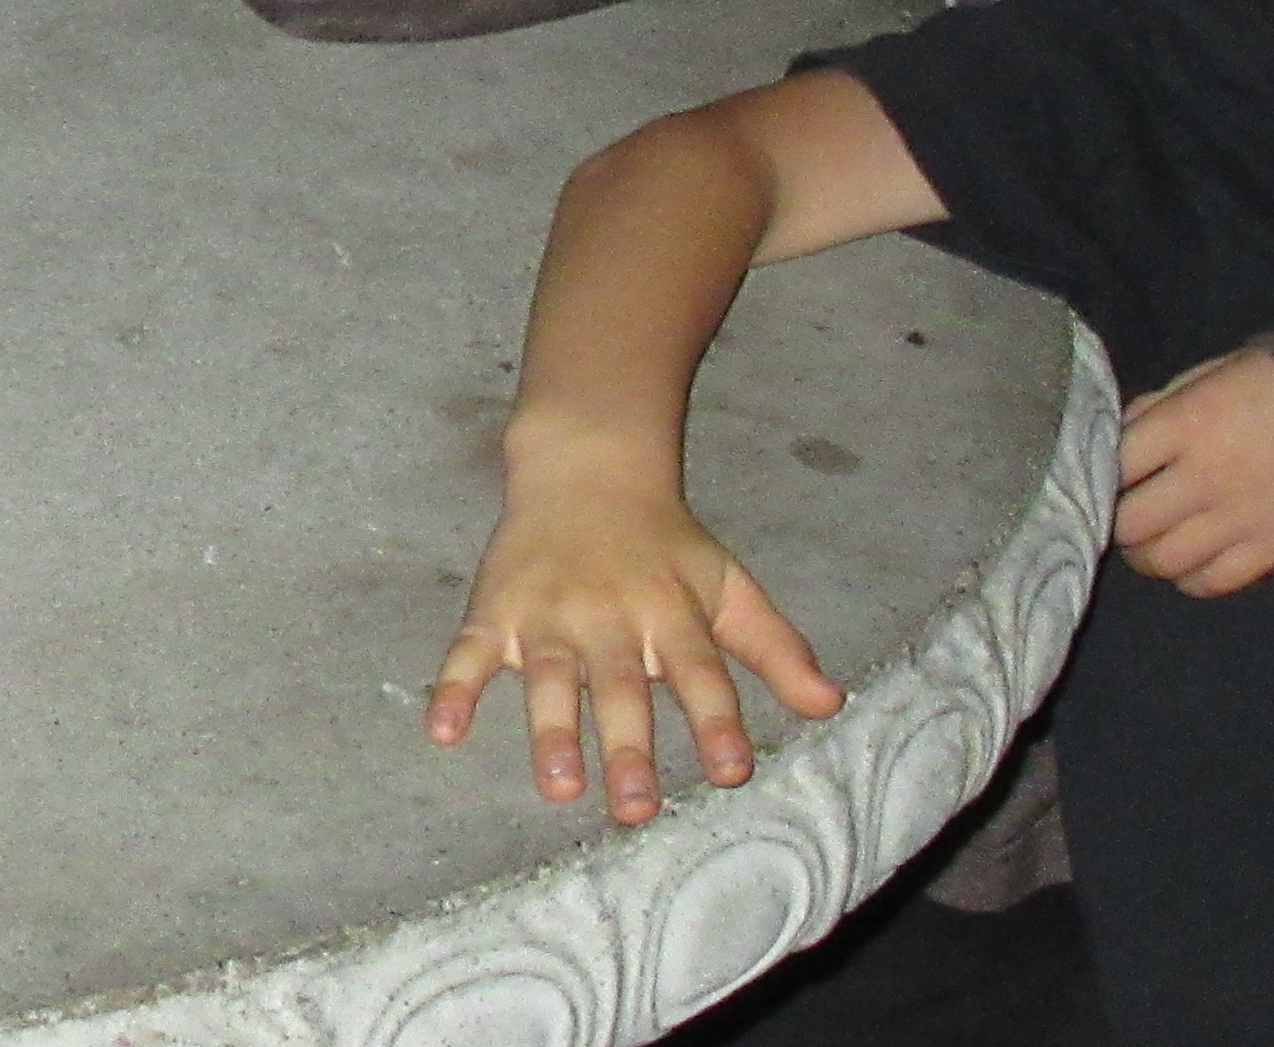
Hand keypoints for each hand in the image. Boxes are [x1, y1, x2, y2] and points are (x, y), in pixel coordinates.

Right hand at [427, 478, 840, 824]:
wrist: (586, 466)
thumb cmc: (664, 542)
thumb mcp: (726, 584)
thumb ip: (774, 647)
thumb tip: (830, 705)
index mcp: (669, 611)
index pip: (698, 670)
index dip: (715, 719)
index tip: (731, 770)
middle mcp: (609, 615)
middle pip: (620, 686)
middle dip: (629, 746)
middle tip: (636, 808)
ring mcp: (548, 612)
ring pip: (549, 676)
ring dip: (551, 730)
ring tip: (560, 785)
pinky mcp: (496, 608)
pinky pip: (469, 651)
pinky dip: (454, 688)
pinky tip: (443, 732)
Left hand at [1115, 349, 1273, 594]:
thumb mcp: (1211, 372)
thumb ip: (1161, 405)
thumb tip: (1120, 434)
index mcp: (1185, 423)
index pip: (1113, 462)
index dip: (1097, 471)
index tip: (1100, 474)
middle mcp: (1203, 478)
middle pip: (1129, 523)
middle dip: (1115, 521)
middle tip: (1121, 513)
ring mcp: (1236, 520)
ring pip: (1163, 561)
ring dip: (1145, 555)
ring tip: (1150, 542)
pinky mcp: (1269, 550)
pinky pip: (1210, 583)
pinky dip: (1189, 579)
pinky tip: (1188, 563)